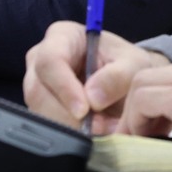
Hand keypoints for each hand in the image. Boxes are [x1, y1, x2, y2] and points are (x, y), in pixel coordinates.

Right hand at [23, 21, 169, 133]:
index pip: (50, 60)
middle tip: (98, 127)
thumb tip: (93, 99)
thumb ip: (117, 77)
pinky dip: (70, 134)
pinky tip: (92, 135)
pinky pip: (47, 125)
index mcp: (61, 36)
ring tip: (101, 129)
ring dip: (70, 128)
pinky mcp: (41, 108)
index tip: (84, 110)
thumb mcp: (133, 65)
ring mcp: (38, 85)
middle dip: (67, 115)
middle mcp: (41, 59)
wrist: (128, 83)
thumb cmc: (127, 65)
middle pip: (38, 90)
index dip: (64, 87)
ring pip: (40, 112)